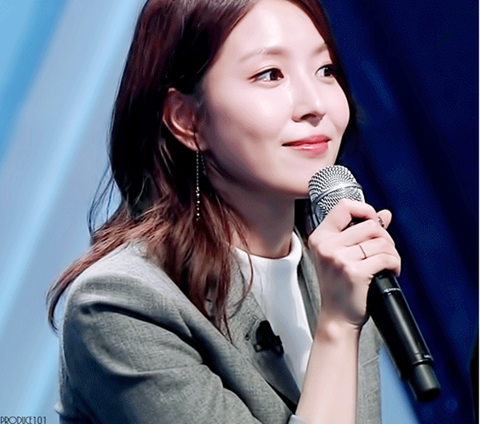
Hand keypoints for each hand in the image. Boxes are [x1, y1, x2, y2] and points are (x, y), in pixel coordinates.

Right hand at [308, 199, 400, 328]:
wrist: (336, 317)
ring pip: (381, 242)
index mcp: (320, 238)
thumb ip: (361, 232)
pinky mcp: (354, 272)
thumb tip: (384, 214)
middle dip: (385, 237)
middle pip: (369, 224)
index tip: (374, 221)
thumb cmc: (339, 287)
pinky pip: (386, 257)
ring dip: (392, 253)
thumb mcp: (342, 255)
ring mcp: (339, 258)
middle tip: (384, 251)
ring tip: (387, 264)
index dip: (365, 209)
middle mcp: (326, 246)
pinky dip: (395, 264)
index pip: (344, 206)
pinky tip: (390, 271)